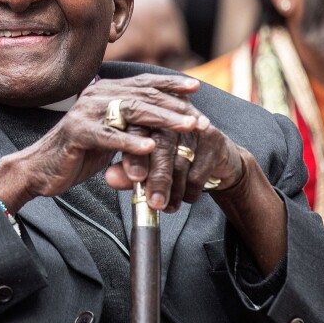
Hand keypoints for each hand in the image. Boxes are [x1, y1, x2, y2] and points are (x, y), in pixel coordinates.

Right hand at [0, 74, 205, 212]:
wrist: (40, 169)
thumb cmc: (78, 154)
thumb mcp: (111, 136)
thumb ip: (131, 126)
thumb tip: (163, 124)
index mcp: (106, 92)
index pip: (144, 83)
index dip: (170, 84)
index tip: (196, 87)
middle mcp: (97, 96)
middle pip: (144, 96)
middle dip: (176, 105)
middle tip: (200, 116)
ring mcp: (86, 113)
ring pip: (132, 112)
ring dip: (163, 120)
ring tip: (187, 127)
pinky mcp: (77, 134)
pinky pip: (109, 137)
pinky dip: (131, 143)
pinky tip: (152, 148)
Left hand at [104, 118, 244, 212]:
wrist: (213, 158)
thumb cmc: (172, 157)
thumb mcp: (146, 163)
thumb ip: (127, 169)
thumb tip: (110, 178)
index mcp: (148, 115)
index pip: (138, 130)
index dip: (135, 155)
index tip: (135, 178)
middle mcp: (171, 115)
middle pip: (162, 146)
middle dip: (158, 178)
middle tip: (154, 202)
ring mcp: (194, 126)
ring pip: (181, 162)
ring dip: (173, 190)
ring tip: (166, 206)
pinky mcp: (213, 138)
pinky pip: (199, 171)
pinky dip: (189, 191)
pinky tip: (185, 196)